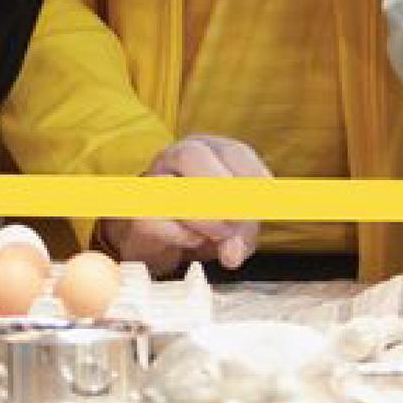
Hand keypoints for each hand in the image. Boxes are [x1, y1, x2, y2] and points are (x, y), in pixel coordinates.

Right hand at [99, 134, 268, 276]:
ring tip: (219, 237)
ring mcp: (152, 180)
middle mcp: (177, 156)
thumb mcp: (232, 227)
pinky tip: (192, 241)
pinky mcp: (137, 212)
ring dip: (204, 218)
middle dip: (221, 190)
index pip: (233, 151)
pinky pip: (156, 220)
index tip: (265, 203)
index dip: (253, 176)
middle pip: (193, 155)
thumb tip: (232, 252)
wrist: (154, 238)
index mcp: (209, 150)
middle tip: (237, 222)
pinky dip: (180, 235)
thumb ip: (241, 235)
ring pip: (173, 187)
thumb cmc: (200, 221)